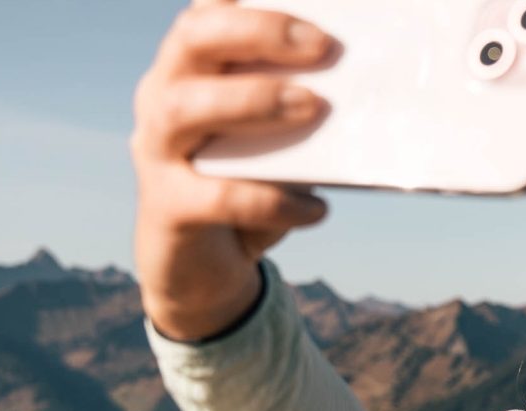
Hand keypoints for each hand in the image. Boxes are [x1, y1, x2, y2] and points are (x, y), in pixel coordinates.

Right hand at [131, 0, 335, 339]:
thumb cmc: (252, 184)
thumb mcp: (280, 140)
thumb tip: (368, 86)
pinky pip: (215, 197)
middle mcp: (164, 96)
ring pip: (185, 107)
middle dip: (258, 32)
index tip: (305, 0)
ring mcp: (157, 150)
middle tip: (322, 46)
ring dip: (253, 101)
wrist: (207, 270)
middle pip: (192, 39)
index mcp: (194, 68)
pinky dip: (272, 199)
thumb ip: (302, 105)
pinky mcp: (166, 207)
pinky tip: (315, 208)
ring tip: (312, 107)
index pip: (207, 11)